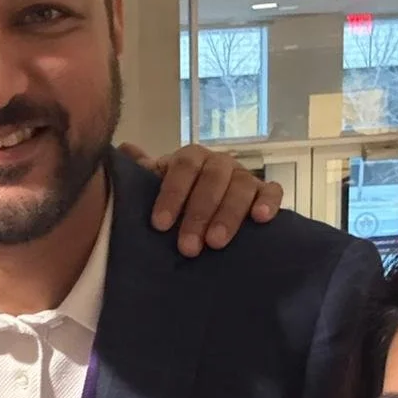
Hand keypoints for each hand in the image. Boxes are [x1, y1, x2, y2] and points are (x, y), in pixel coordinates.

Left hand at [124, 141, 283, 256]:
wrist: (205, 208)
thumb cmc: (177, 200)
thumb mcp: (156, 186)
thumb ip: (143, 172)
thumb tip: (124, 149)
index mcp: (191, 158)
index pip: (183, 167)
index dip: (171, 195)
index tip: (160, 225)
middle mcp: (219, 163)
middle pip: (212, 180)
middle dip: (199, 214)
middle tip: (188, 247)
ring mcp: (244, 177)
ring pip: (242, 187)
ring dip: (229, 215)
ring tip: (216, 243)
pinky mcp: (266, 192)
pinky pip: (273, 192)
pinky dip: (269, 203)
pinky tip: (261, 219)